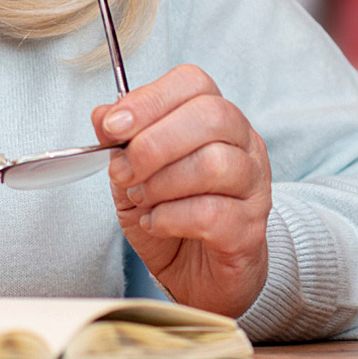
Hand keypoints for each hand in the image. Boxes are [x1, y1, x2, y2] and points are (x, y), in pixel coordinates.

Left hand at [92, 64, 272, 317]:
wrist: (199, 275)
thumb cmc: (171, 214)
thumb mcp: (134, 173)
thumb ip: (120, 142)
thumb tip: (102, 115)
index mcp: (215, 119)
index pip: (193, 83)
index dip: (150, 99)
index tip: (113, 127)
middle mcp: (244, 145)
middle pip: (211, 116)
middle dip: (154, 143)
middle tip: (123, 172)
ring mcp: (254, 186)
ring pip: (215, 163)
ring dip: (162, 183)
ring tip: (140, 199)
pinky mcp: (250, 229)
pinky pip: (212, 213)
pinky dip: (171, 217)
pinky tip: (156, 223)